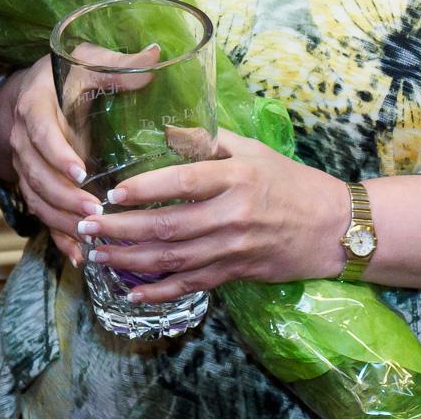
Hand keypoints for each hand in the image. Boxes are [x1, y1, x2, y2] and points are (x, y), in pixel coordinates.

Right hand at [0, 56, 102, 264]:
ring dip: (60, 218)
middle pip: (35, 173)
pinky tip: (79, 255)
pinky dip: (57, 236)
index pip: (40, 132)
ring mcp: (25, 164)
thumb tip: (156, 56)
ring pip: (36, 197)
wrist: (35, 89)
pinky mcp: (34, 183)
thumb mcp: (91, 61)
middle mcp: (22, 137)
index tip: (80, 171)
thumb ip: (120, 64)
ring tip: (90, 234)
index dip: (57, 153)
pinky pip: (40, 213)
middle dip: (63, 195)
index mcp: (35, 105)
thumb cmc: (69, 74)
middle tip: (95, 209)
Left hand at [76, 128, 348, 301]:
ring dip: (131, 260)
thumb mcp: (253, 150)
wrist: (334, 228)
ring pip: (174, 259)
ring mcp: (233, 249)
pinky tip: (132, 292)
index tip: (111, 193)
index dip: (144, 189)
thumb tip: (167, 129)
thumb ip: (208, 140)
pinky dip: (160, 291)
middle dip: (121, 229)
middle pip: (168, 225)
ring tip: (97, 255)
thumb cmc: (290, 181)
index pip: (182, 182)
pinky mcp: (236, 272)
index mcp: (235, 177)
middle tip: (86, 227)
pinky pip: (192, 285)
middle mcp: (231, 215)